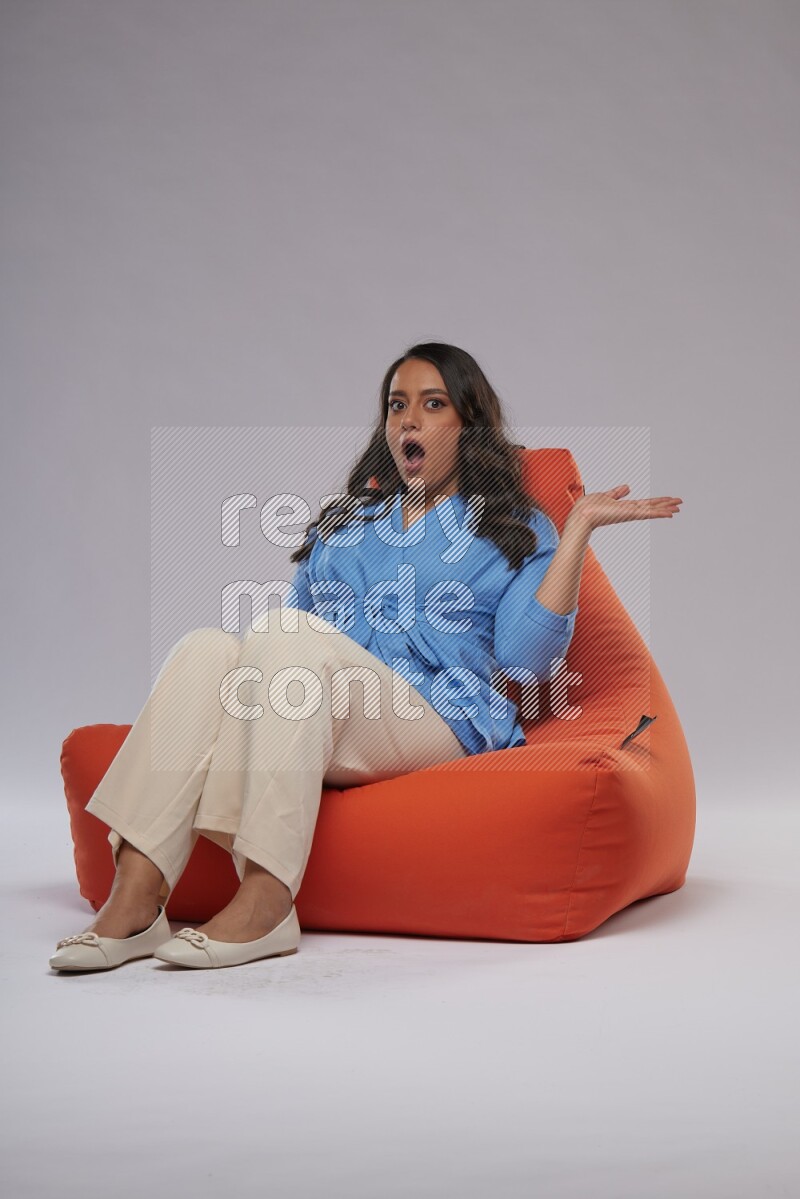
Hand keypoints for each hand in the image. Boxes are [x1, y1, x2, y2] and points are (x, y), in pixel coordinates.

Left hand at [567, 485, 682, 533]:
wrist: (582, 515)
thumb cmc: (588, 508)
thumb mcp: (605, 496)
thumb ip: (617, 493)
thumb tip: (628, 487)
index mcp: (624, 507)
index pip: (645, 503)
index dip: (657, 501)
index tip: (668, 500)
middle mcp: (629, 511)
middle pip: (652, 507)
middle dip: (665, 505)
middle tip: (680, 503)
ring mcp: (630, 513)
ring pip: (652, 510)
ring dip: (666, 508)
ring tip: (679, 508)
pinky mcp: (629, 514)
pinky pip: (647, 514)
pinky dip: (659, 513)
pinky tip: (670, 513)